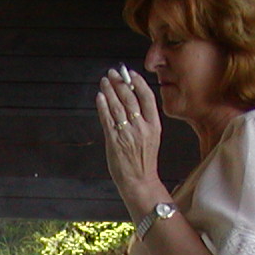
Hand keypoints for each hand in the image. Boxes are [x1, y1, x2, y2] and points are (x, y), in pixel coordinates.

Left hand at [95, 68, 163, 209]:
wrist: (139, 181)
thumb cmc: (144, 160)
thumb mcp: (151, 137)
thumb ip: (143, 120)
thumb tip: (131, 99)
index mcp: (154, 125)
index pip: (147, 97)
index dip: (137, 83)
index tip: (130, 73)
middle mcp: (142, 128)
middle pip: (130, 98)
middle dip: (120, 83)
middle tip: (113, 73)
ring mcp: (127, 134)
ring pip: (117, 106)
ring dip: (109, 91)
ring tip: (104, 81)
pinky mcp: (114, 140)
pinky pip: (107, 119)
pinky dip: (102, 106)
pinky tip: (99, 96)